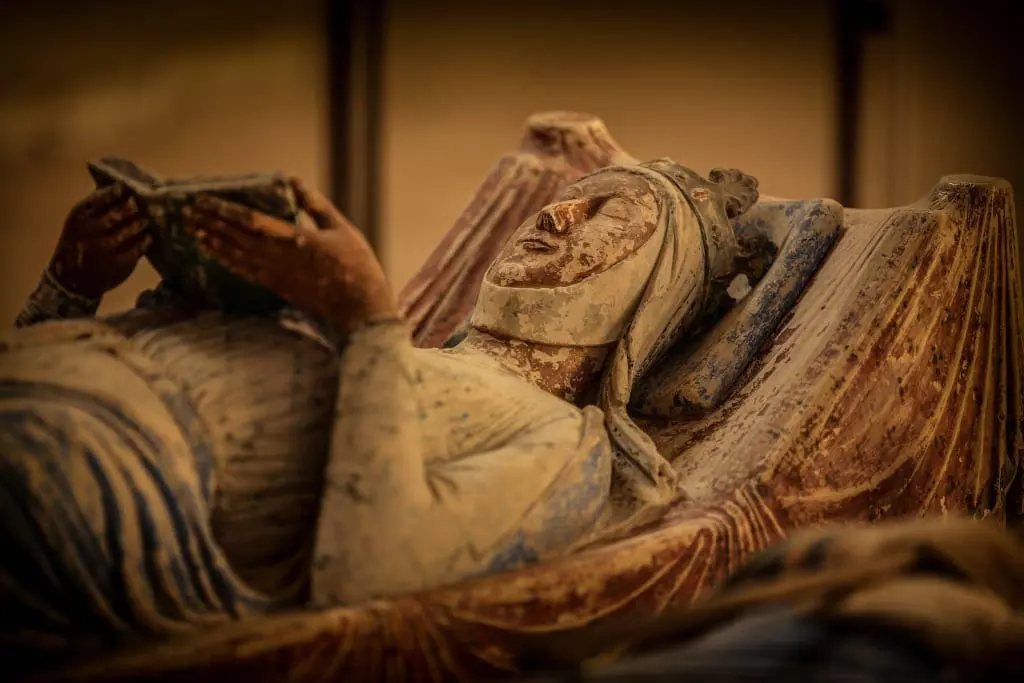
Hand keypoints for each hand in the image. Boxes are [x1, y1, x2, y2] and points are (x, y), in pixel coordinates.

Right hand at [49, 184, 150, 298]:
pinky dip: (144, 242)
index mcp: (79, 217)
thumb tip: (125, 189)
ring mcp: (102, 249)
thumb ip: (98, 208)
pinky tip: (148, 237)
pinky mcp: (116, 264)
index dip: (112, 193)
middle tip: (138, 203)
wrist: (72, 278)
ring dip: (139, 225)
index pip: (97, 200)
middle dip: (128, 209)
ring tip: (146, 220)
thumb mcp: (80, 223)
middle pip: (113, 216)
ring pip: (125, 233)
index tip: (124, 187)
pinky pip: (135, 250)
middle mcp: (88, 232)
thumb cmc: (81, 241)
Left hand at [182, 179, 396, 331]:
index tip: (203, 200)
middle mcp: (278, 257)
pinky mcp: (277, 286)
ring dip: (213, 242)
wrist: (358, 309)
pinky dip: (227, 261)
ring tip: (194, 230)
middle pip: (235, 237)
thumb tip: (294, 183)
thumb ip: (316, 207)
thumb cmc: (356, 266)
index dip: (223, 210)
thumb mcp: (342, 230)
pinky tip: (215, 254)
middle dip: (210, 223)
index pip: (249, 221)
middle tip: (187, 211)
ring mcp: (275, 274)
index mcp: (294, 239)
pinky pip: (245, 271)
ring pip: (236, 255)